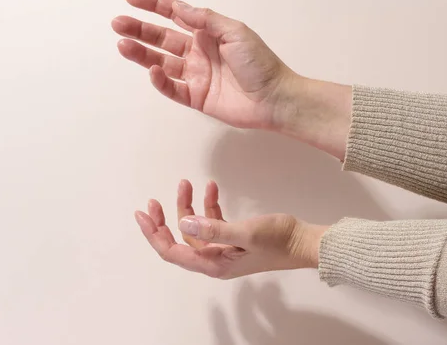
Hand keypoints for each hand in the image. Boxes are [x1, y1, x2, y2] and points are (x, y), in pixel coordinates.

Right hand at [112, 0, 351, 159]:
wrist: (274, 98)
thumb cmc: (260, 63)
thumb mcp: (235, 32)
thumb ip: (206, 20)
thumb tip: (181, 8)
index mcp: (208, 33)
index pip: (175, 15)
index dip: (153, 5)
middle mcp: (198, 52)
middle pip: (162, 38)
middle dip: (139, 29)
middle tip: (118, 23)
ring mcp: (195, 75)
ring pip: (161, 62)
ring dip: (142, 54)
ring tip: (122, 45)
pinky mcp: (196, 97)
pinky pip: (172, 88)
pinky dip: (161, 81)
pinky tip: (152, 70)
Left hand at [134, 180, 327, 278]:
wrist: (305, 242)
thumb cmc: (278, 240)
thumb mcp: (245, 233)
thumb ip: (213, 229)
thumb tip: (183, 222)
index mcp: (213, 263)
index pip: (172, 251)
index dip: (153, 234)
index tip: (141, 215)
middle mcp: (214, 259)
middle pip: (180, 239)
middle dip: (165, 219)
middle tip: (153, 201)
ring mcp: (224, 249)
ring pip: (195, 227)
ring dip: (188, 206)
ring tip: (186, 182)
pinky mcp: (234, 238)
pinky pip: (213, 221)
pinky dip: (209, 205)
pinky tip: (212, 186)